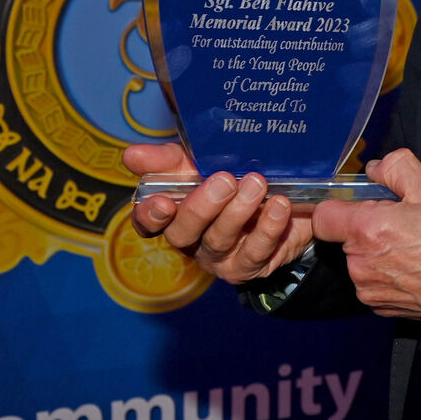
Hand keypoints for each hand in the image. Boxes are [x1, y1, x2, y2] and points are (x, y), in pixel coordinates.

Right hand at [122, 142, 313, 284]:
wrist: (289, 201)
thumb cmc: (234, 178)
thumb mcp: (200, 161)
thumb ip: (168, 159)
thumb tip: (132, 154)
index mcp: (175, 212)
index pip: (149, 222)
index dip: (151, 216)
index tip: (162, 202)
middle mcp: (193, 239)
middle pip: (183, 233)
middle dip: (202, 207)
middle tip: (225, 180)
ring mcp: (220, 257)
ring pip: (219, 240)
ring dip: (238, 211)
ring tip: (257, 184)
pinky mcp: (250, 265)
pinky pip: (256, 252)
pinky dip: (268, 227)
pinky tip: (279, 206)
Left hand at [310, 148, 420, 324]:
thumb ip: (396, 168)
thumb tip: (375, 168)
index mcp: (367, 230)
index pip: (323, 215)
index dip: (340, 204)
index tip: (361, 203)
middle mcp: (361, 265)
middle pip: (346, 237)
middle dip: (368, 226)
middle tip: (406, 221)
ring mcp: (371, 290)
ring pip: (361, 260)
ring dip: (379, 251)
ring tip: (416, 245)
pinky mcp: (383, 309)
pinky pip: (374, 283)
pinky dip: (389, 273)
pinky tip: (417, 266)